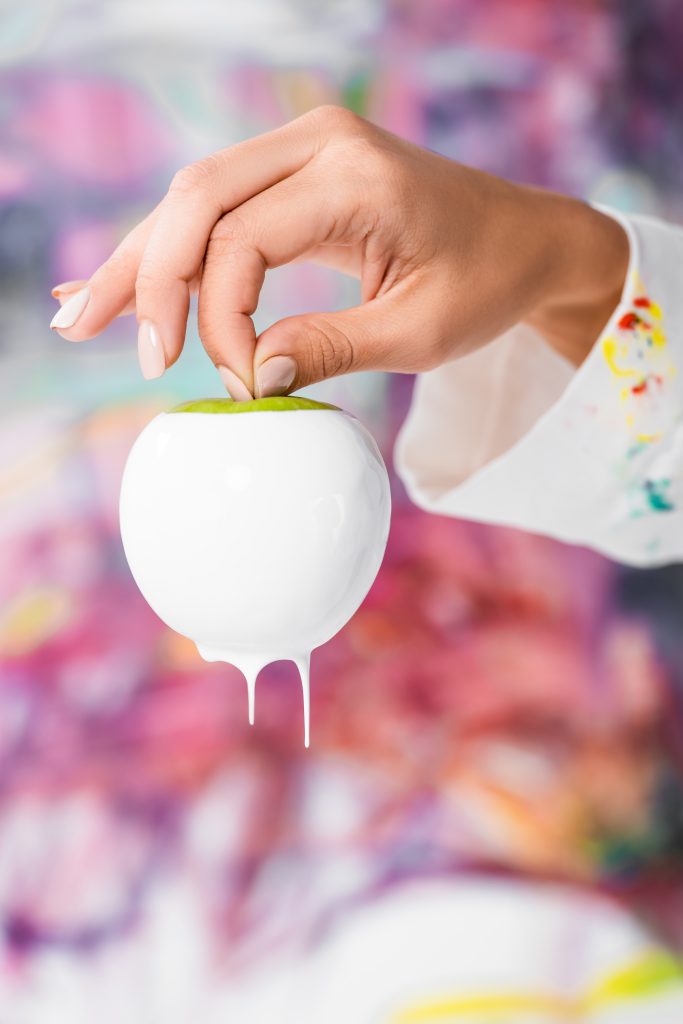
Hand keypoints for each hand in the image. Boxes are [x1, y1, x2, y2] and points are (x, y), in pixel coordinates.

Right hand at [50, 105, 628, 396]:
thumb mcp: (419, 332)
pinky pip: (220, 207)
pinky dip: (172, 250)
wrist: (528, 239)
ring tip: (78, 314)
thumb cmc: (486, 281)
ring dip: (139, 261)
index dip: (221, 320)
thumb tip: (250, 378)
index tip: (240, 383)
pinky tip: (120, 280)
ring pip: (193, 200)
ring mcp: (304, 149)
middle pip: (195, 201)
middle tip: (117, 346)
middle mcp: (319, 142)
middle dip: (146, 278)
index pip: (242, 242)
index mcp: (353, 174)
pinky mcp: (298, 173)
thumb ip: (328, 349)